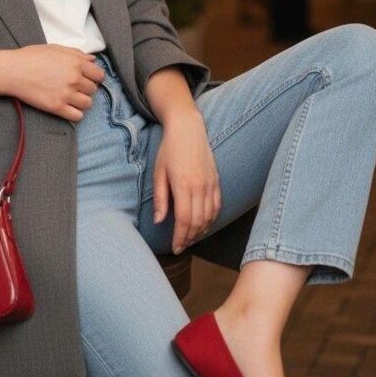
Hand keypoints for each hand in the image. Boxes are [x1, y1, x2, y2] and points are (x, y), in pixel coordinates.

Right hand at [11, 43, 104, 121]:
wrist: (13, 71)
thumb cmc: (31, 57)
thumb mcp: (56, 48)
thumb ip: (77, 53)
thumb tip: (92, 60)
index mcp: (76, 62)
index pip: (99, 75)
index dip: (94, 77)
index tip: (88, 79)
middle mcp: (74, 78)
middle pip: (93, 90)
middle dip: (86, 89)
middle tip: (74, 87)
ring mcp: (66, 94)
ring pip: (87, 104)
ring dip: (81, 102)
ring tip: (70, 98)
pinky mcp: (56, 107)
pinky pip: (77, 116)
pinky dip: (74, 113)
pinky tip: (66, 107)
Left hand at [152, 110, 221, 253]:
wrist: (188, 129)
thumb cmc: (169, 150)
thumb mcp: (158, 172)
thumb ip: (160, 198)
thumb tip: (159, 222)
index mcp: (183, 185)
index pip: (184, 220)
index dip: (180, 237)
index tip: (175, 247)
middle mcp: (199, 186)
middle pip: (197, 222)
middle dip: (189, 238)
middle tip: (181, 246)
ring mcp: (210, 184)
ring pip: (209, 216)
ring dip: (200, 231)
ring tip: (190, 238)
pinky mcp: (216, 181)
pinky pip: (217, 206)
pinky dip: (211, 219)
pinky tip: (203, 225)